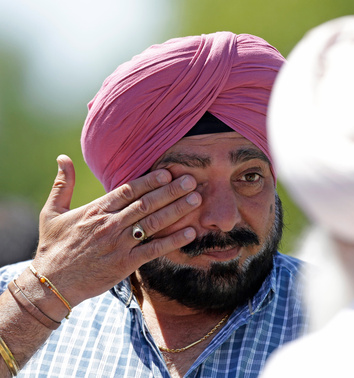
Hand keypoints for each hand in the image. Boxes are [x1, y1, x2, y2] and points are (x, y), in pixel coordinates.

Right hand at [30, 155, 200, 307]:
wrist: (51, 284)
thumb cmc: (53, 247)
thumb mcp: (52, 212)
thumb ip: (62, 185)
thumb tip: (62, 158)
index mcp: (96, 210)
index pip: (128, 190)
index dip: (150, 181)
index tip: (169, 172)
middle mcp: (110, 224)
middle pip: (146, 204)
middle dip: (171, 191)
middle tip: (191, 181)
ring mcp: (119, 244)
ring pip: (153, 223)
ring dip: (177, 210)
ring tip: (196, 200)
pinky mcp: (125, 264)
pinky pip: (154, 250)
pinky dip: (173, 241)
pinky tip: (190, 232)